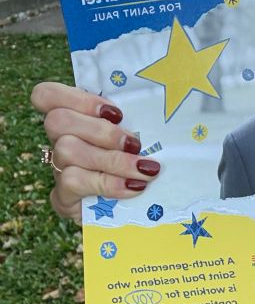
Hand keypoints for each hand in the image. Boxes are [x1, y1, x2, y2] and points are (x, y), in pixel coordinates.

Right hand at [31, 81, 160, 223]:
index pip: (47, 95)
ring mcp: (58, 168)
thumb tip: (159, 107)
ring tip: (143, 169)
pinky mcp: (62, 196)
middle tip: (135, 144)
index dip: (77, 98)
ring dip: (112, 159)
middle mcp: (59, 139)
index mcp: (75, 117)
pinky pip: (74, 181)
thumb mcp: (135, 135)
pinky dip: (109, 183)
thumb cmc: (136, 162)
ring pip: (67, 150)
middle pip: (57, 120)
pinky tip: (134, 186)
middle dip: (102, 131)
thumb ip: (134, 119)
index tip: (115, 113)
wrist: (131, 208)